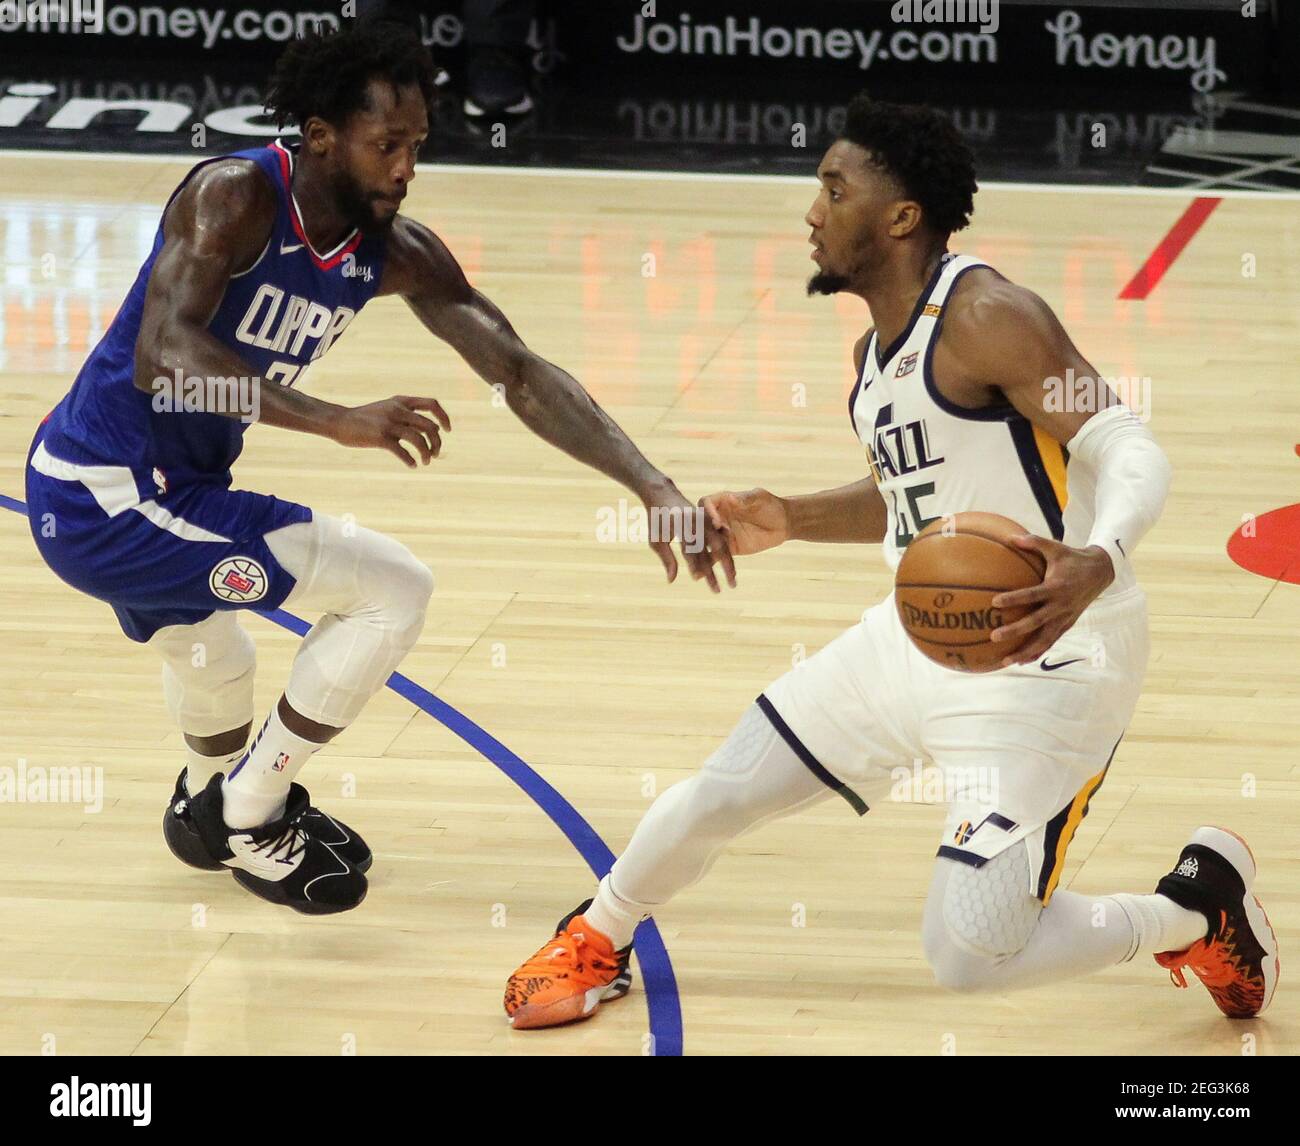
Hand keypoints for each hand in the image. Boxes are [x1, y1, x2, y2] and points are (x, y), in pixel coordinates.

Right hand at [331, 396, 450, 467]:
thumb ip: (411, 416)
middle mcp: (398, 410)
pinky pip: (402, 451)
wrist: (340, 421)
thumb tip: (436, 428)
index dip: (444, 417)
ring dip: (427, 454)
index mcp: (401, 401)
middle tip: (435, 454)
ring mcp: (389, 423)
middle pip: (430, 427)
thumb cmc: (367, 418)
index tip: (447, 431)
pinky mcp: (380, 437)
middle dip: (437, 443)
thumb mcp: (389, 410)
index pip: (432, 404)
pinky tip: (412, 465)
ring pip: (419, 440)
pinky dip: (410, 460)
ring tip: (425, 462)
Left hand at [642, 481, 736, 591]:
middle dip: (718, 569)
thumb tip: (671, 581)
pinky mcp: (708, 518)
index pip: (691, 550)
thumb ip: (667, 560)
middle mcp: (696, 522)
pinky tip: (731, 563)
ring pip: (721, 543)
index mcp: (681, 526)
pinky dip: (727, 550)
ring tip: (732, 579)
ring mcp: (704, 519)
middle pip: (712, 548)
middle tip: (720, 589)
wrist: (662, 493)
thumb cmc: (656, 521)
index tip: (698, 580)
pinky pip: (721, 536)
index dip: (695, 565)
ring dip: (728, 562)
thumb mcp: (656, 540)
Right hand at [700, 488, 790, 556]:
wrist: (783, 523)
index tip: (717, 523)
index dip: (708, 512)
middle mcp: (719, 516)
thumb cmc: (771, 505)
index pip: (706, 504)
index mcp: (723, 501)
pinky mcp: (729, 548)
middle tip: (705, 545)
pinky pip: (717, 556)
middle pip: (701, 524)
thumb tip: (731, 498)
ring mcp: (722, 533)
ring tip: (697, 564)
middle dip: (700, 535)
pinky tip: (702, 576)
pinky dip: (710, 565)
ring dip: (699, 553)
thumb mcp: (759, 498)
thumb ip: (745, 499)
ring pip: (706, 542)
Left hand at [989, 536, 1114, 666]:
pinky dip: (1037, 652)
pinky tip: (1021, 661)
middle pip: (1035, 622)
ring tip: (1005, 661)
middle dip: (1015, 631)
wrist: (1101, 573)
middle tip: (994, 637)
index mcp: (1056, 587)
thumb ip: (1033, 542)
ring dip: (1025, 651)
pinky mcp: (1067, 625)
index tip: (995, 602)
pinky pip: (1051, 642)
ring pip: (1043, 639)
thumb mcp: (1055, 548)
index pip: (1032, 595)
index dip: (1015, 599)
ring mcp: (1064, 618)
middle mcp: (1060, 606)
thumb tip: (1010, 537)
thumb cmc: (1072, 559)